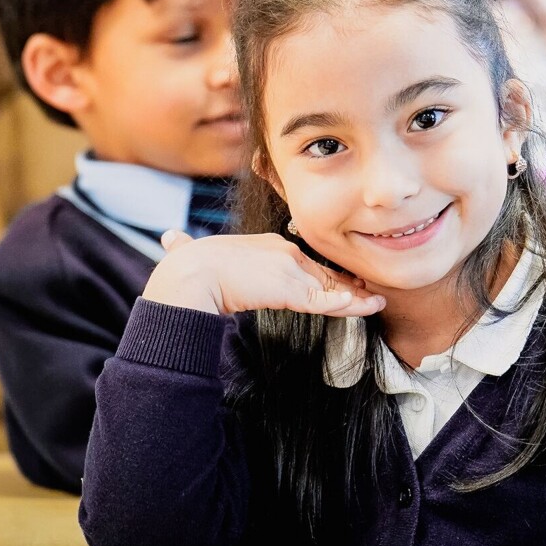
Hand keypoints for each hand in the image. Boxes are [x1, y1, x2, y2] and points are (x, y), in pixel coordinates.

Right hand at [142, 231, 384, 317]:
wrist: (189, 276)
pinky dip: (347, 305)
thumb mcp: (192, 254)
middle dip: (346, 285)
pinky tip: (365, 307)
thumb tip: (169, 238)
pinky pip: (326, 301)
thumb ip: (185, 247)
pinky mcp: (290, 290)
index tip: (339, 283)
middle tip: (369, 293)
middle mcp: (283, 252)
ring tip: (375, 302)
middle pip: (322, 273)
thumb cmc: (184, 267)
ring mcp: (289, 269)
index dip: (322, 275)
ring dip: (355, 297)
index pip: (302, 261)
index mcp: (265, 244)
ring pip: (330, 288)